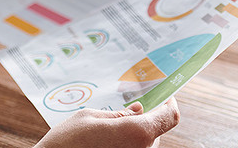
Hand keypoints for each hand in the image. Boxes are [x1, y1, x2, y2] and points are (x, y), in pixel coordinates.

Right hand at [34, 99, 179, 147]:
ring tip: (112, 127)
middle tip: (130, 106)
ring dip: (135, 133)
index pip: (170, 116)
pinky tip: (108, 141)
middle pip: (157, 131)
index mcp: (137, 133)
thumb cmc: (67, 143)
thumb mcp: (90, 117)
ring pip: (145, 143)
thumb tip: (138, 110)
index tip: (162, 93)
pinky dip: (127, 144)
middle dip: (147, 118)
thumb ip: (119, 114)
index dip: (169, 102)